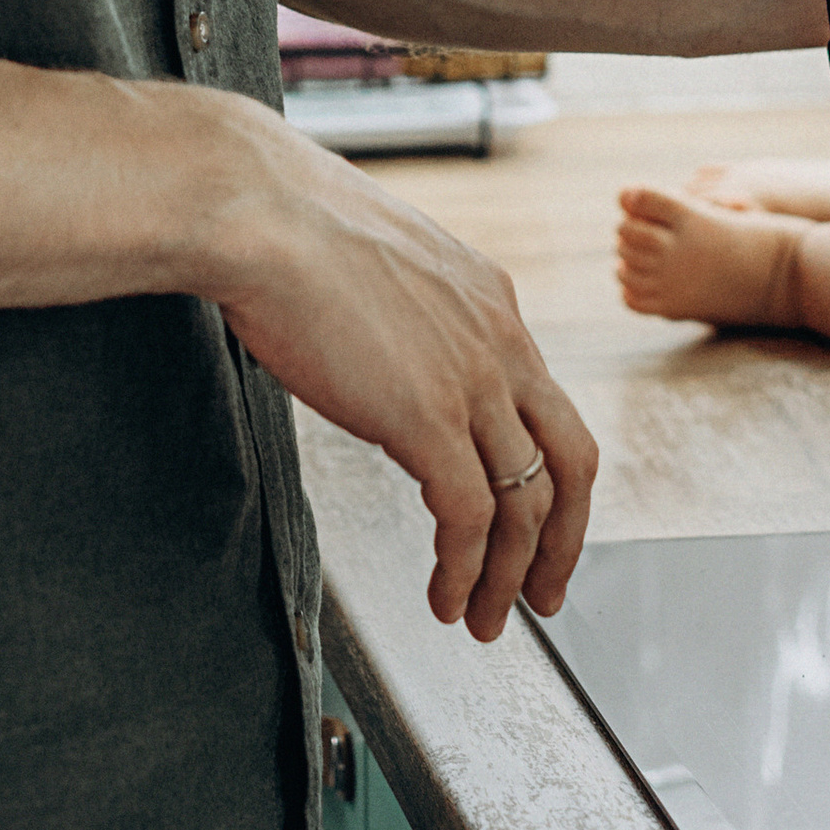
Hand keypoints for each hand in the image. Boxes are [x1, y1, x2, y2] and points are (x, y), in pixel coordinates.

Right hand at [200, 100, 595, 642]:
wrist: (258, 211)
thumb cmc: (289, 225)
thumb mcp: (379, 263)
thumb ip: (404, 310)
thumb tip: (380, 344)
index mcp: (490, 299)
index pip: (547, 403)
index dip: (547, 472)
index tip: (534, 517)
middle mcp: (499, 339)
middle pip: (570, 458)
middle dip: (564, 538)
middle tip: (545, 590)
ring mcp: (470, 379)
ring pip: (527, 502)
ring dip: (512, 575)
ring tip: (486, 618)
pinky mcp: (427, 417)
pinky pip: (470, 518)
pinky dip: (466, 571)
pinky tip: (446, 597)